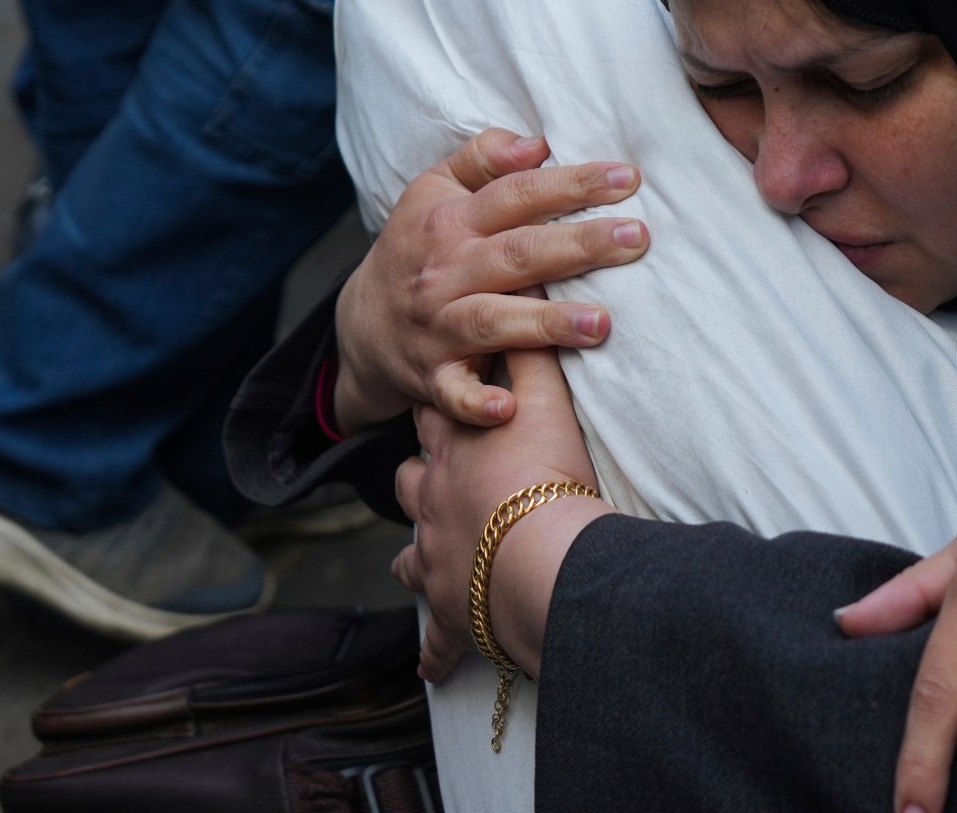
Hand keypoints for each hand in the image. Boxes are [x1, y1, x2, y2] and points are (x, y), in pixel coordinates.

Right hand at [332, 128, 649, 430]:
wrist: (360, 324)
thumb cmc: (417, 246)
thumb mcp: (434, 189)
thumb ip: (483, 158)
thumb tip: (538, 142)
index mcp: (451, 220)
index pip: (517, 195)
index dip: (571, 184)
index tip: (628, 179)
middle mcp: (446, 271)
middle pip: (517, 254)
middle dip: (578, 245)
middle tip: (636, 238)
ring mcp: (439, 325)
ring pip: (494, 321)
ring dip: (546, 324)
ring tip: (601, 323)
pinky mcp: (432, 375)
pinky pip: (453, 392)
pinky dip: (475, 402)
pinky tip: (507, 408)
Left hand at [392, 349, 608, 681]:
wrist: (539, 557)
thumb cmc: (546, 477)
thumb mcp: (547, 401)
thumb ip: (537, 349)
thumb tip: (525, 288)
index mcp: (455, 448)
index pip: (438, 411)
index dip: (440, 400)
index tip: (442, 395)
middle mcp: (433, 500)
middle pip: (410, 481)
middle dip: (419, 478)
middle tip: (432, 479)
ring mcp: (436, 557)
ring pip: (411, 557)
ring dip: (418, 558)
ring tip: (424, 563)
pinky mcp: (452, 612)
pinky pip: (438, 639)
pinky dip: (434, 652)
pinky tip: (430, 667)